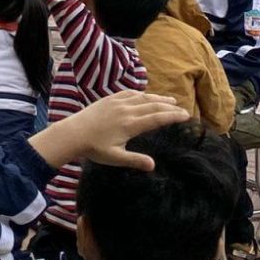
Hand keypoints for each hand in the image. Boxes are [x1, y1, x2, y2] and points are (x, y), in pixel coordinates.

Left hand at [33, 89, 189, 171]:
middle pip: (153, 105)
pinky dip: (141, 93)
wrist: (73, 133)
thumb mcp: (115, 158)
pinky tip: (145, 95)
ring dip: (158, 98)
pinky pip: (129, 93)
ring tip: (170, 100)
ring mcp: (117, 102)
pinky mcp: (109, 99)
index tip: (186, 115)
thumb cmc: (95, 148)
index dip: (173, 116)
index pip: (157, 118)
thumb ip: (135, 160)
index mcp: (130, 124)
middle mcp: (127, 110)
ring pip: (142, 97)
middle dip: (170, 107)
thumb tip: (153, 165)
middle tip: (183, 109)